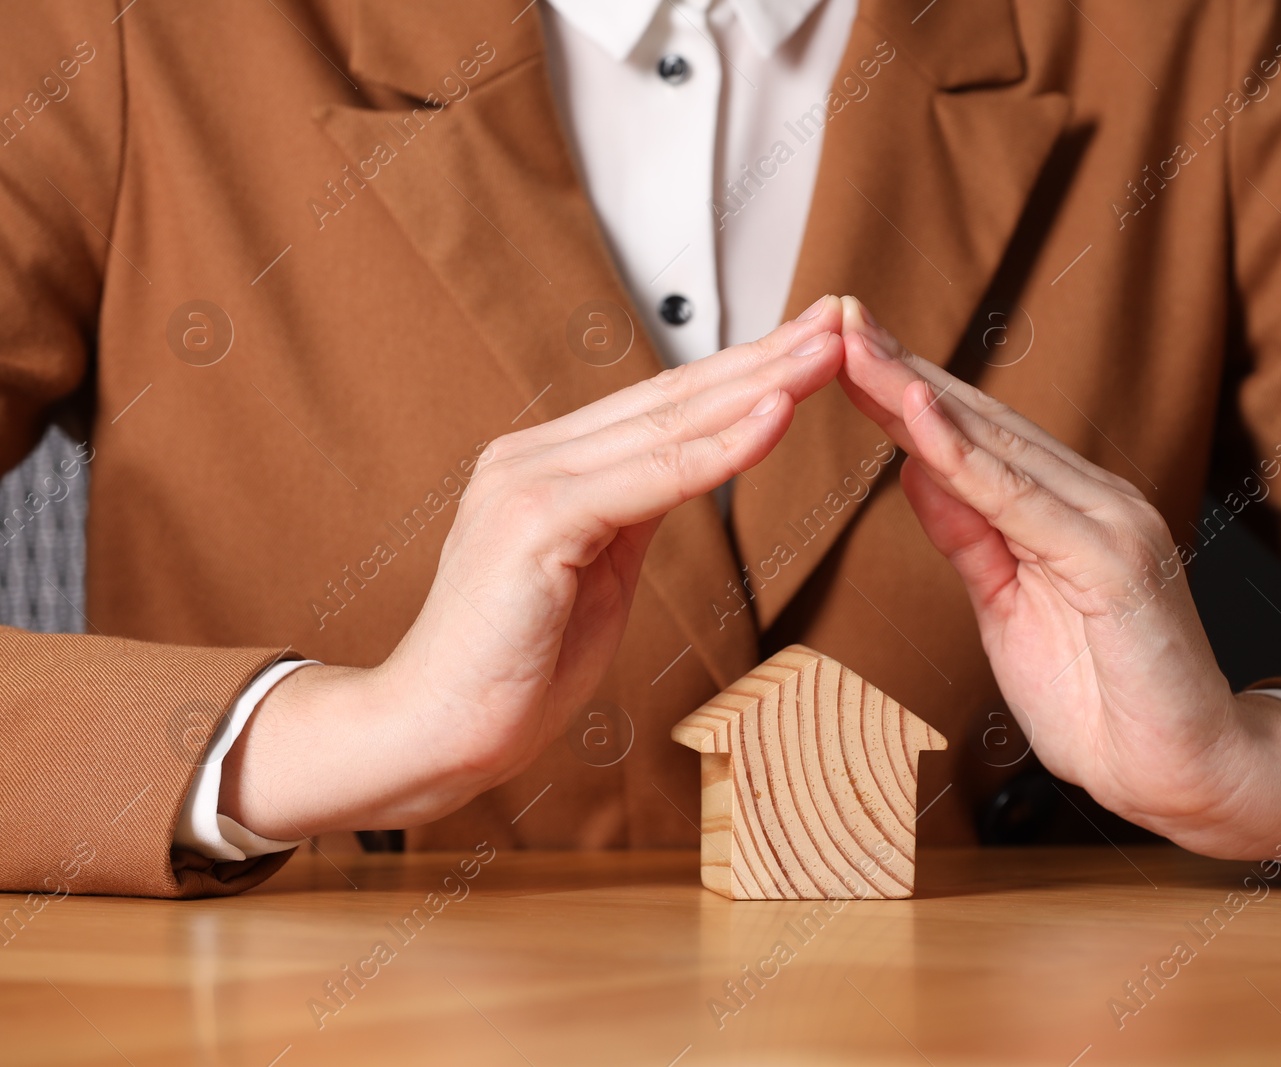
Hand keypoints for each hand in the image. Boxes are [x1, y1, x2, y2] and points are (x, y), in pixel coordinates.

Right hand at [221, 297, 846, 838]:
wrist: (435, 731)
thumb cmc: (514, 664)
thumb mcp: (597, 573)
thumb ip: (635, 513)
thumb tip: (694, 469)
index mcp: (546, 464)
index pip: (662, 406)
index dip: (739, 372)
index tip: (807, 345)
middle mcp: (533, 456)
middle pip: (672, 398)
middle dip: (763, 358)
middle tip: (836, 319)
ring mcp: (528, 482)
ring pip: (667, 425)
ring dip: (757, 386)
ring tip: (825, 351)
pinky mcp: (534, 522)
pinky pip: (649, 480)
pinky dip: (719, 449)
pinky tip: (775, 415)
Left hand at [837, 297, 1280, 863]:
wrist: (1181, 772)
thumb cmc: (1101, 698)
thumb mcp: (1006, 606)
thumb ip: (969, 535)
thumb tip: (916, 470)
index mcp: (1066, 509)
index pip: (969, 436)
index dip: (902, 390)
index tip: (840, 349)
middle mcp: (1092, 498)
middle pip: (977, 421)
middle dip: (898, 368)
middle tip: (833, 316)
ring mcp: (1109, 522)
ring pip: (995, 446)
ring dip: (916, 393)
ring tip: (856, 346)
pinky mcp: (1114, 560)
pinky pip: (1022, 502)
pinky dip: (966, 459)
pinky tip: (918, 420)